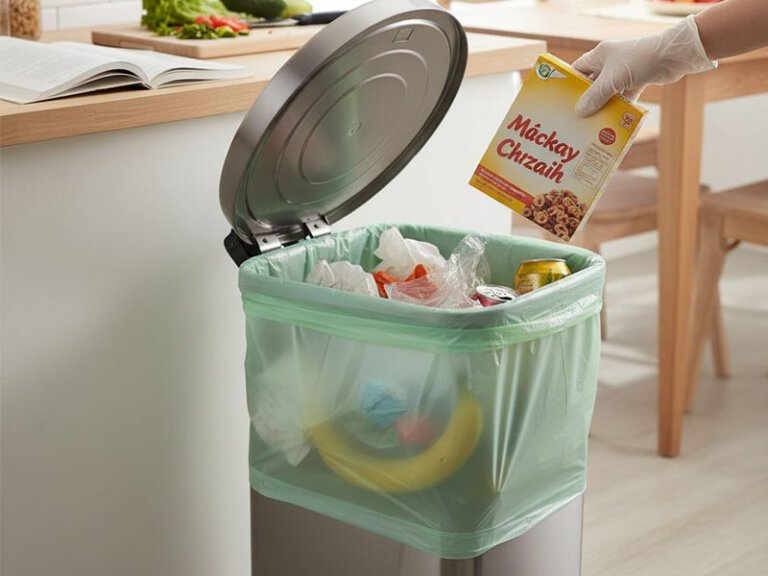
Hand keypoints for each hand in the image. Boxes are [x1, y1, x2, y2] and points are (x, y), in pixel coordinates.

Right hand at [573, 16, 716, 116]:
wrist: (673, 56)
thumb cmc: (640, 60)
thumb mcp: (613, 79)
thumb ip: (595, 96)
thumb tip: (579, 112)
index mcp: (600, 55)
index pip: (578, 69)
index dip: (570, 83)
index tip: (561, 101)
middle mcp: (610, 62)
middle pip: (592, 83)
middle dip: (586, 100)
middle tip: (575, 117)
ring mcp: (624, 72)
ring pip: (607, 92)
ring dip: (603, 106)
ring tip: (592, 123)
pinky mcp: (636, 80)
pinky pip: (622, 97)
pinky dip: (619, 107)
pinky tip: (612, 121)